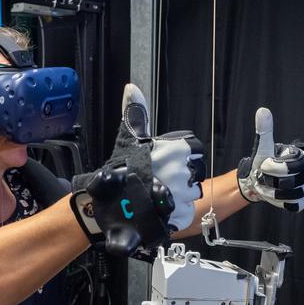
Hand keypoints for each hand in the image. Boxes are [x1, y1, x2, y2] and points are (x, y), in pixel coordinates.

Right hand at [118, 85, 204, 230]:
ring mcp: (183, 195)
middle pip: (195, 173)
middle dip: (181, 176)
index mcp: (176, 151)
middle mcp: (182, 172)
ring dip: (179, 195)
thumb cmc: (118, 171)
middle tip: (160, 180)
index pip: (196, 151)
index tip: (169, 162)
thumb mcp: (128, 139)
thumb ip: (136, 113)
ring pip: (191, 193)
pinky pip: (186, 212)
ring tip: (157, 195)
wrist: (107, 206)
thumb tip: (131, 88)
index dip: (184, 157)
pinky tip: (159, 209)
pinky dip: (175, 213)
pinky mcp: (181, 215)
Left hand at [237, 108, 303, 212]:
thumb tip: (262, 111)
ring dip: (270, 192)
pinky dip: (277, 202)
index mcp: (299, 157)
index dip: (272, 168)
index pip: (289, 166)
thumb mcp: (263, 145)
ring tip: (267, 185)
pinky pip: (290, 205)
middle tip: (264, 176)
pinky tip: (273, 195)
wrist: (260, 178)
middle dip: (269, 180)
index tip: (265, 164)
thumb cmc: (263, 161)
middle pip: (287, 182)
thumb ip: (264, 130)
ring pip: (287, 195)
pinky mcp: (301, 201)